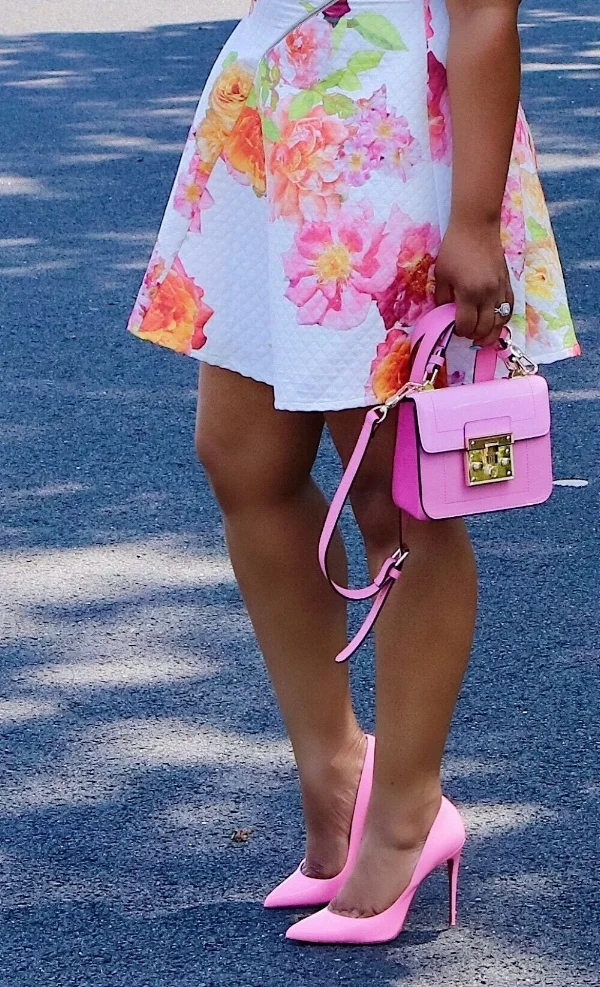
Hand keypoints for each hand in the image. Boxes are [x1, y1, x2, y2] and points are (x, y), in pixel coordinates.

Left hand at [434, 221, 513, 346]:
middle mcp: (488, 294)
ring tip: (481, 335)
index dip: (460, 331)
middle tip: (466, 334)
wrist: (477, 226)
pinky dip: (502, 319)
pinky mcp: (508, 283)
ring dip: (490, 332)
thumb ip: (442, 298)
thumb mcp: (441, 274)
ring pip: (500, 322)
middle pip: (485, 328)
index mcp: (469, 293)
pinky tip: (494, 321)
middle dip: (474, 335)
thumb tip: (445, 314)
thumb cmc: (455, 248)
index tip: (455, 329)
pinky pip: (509, 309)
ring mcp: (500, 289)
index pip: (467, 325)